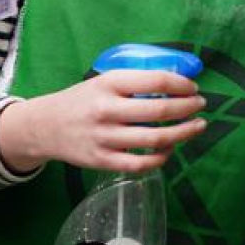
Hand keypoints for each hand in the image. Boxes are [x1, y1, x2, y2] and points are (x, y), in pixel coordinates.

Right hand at [0, 70, 206, 173]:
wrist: (44, 126)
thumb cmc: (80, 101)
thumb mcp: (101, 83)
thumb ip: (132, 84)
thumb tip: (175, 84)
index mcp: (107, 83)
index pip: (155, 81)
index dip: (181, 85)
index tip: (193, 88)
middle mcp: (107, 109)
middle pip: (160, 111)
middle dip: (188, 108)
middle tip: (200, 106)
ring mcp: (105, 137)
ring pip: (156, 140)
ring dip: (184, 133)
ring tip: (197, 126)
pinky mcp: (104, 161)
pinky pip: (143, 163)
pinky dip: (163, 157)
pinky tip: (171, 148)